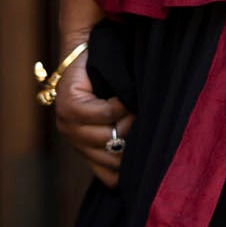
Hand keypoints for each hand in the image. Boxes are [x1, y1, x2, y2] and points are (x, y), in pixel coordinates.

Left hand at [54, 33, 135, 189]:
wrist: (89, 47)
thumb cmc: (113, 82)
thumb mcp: (124, 115)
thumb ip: (131, 136)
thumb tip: (157, 163)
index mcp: (88, 151)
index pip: (111, 179)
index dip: (132, 171)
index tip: (150, 157)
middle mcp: (76, 143)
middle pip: (115, 158)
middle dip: (136, 141)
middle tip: (147, 121)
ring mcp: (68, 126)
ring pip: (111, 135)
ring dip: (131, 121)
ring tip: (137, 107)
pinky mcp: (68, 106)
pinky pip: (104, 114)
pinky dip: (120, 105)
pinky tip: (125, 97)